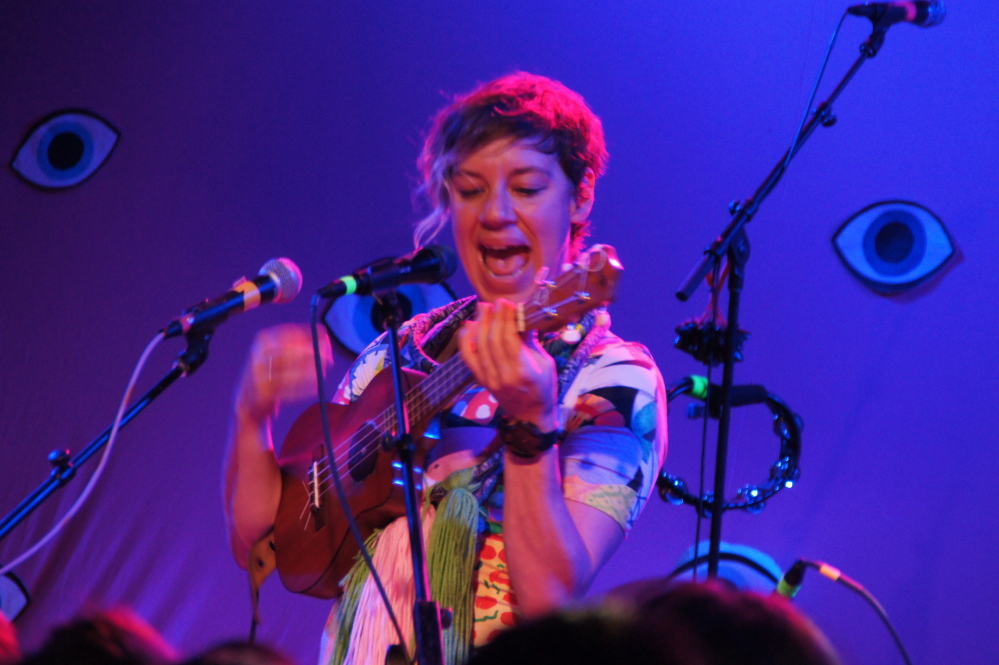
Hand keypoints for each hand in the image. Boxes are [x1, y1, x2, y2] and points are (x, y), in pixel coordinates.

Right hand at [234, 323, 332, 423]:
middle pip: (289, 352)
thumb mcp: (279, 353)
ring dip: (309, 372)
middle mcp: (256, 357)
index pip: (289, 333)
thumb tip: (323, 333)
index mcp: (262, 341)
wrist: (246, 402)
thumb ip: (299, 343)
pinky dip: (303, 390)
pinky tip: (314, 388)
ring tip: (323, 372)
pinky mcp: (262, 395)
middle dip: (313, 353)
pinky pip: (287, 391)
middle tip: (329, 357)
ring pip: (288, 372)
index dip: (310, 335)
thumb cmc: (270, 373)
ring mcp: (257, 377)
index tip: (326, 339)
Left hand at [457, 300, 557, 431]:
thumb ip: (531, 341)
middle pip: (492, 341)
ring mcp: (489, 380)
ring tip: (483, 308)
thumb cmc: (544, 389)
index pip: (509, 340)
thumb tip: (522, 317)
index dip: (506, 319)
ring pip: (478, 347)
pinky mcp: (481, 381)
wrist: (530, 417)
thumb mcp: (546, 364)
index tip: (508, 303)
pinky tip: (469, 325)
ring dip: (480, 324)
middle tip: (495, 302)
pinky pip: (468, 358)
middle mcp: (503, 376)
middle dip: (493, 318)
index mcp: (523, 372)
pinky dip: (466, 340)